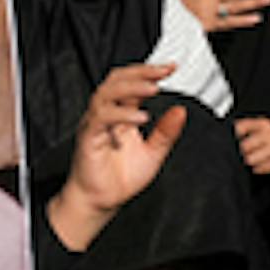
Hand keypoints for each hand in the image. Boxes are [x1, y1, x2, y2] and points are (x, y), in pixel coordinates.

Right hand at [48, 62, 188, 251]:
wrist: (102, 201)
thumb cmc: (120, 178)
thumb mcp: (154, 153)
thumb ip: (166, 133)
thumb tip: (181, 112)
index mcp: (121, 115)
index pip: (132, 84)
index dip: (150, 73)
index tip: (170, 68)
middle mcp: (106, 115)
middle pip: (116, 80)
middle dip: (140, 72)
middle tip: (162, 71)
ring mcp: (95, 124)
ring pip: (106, 93)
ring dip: (131, 88)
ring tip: (153, 89)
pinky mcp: (88, 136)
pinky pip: (101, 118)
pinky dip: (121, 114)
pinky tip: (140, 117)